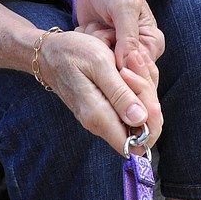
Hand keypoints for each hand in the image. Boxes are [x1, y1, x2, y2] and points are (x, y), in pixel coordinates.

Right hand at [35, 27, 162, 154]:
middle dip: (149, 100)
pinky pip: (130, 105)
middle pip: (142, 129)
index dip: (151, 127)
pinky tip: (129, 67)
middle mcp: (100, 124)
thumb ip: (120, 94)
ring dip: (143, 89)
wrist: (49, 53)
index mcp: (98, 117)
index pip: (135, 146)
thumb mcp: (100, 64)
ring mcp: (102, 117)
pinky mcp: (104, 108)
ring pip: (139, 115)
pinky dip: (136, 87)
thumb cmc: (72, 53)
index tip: (151, 101)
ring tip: (131, 62)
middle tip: (138, 70)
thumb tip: (140, 120)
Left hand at [75, 0, 164, 69]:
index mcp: (151, 46)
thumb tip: (127, 67)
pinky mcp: (100, 48)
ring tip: (96, 24)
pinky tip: (87, 26)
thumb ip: (128, 37)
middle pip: (116, 69)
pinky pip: (88, 56)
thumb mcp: (124, 7)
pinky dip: (84, 40)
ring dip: (92, 42)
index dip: (119, 62)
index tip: (111, 38)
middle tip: (102, 26)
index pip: (138, 72)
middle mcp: (136, 53)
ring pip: (99, 63)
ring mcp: (116, 51)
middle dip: (103, 47)